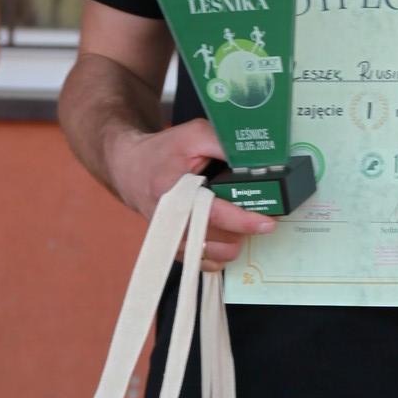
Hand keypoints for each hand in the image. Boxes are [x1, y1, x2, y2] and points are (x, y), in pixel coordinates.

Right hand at [108, 113, 275, 272]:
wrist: (131, 169)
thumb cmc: (164, 151)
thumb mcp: (194, 135)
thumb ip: (224, 144)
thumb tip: (258, 160)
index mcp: (173, 191)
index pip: (212, 214)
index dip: (242, 221)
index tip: (266, 222)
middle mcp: (170, 221)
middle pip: (217, 241)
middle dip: (243, 231)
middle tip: (261, 218)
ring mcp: (170, 238)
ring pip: (214, 255)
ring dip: (234, 241)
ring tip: (241, 222)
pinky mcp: (173, 249)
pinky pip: (205, 262)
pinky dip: (220, 253)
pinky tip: (226, 235)